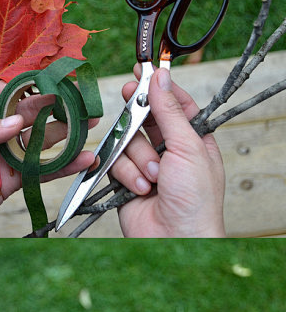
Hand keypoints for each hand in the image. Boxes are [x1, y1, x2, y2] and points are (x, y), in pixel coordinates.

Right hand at [111, 65, 224, 236]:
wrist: (176, 240)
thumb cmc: (195, 199)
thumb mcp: (188, 146)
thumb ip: (169, 110)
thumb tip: (159, 77)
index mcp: (194, 139)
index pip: (175, 103)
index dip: (158, 88)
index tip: (142, 71)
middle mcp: (170, 150)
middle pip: (145, 117)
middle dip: (139, 117)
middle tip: (130, 97)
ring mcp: (147, 165)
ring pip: (128, 140)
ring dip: (138, 157)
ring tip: (153, 178)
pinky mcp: (126, 181)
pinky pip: (116, 162)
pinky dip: (126, 174)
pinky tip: (140, 190)